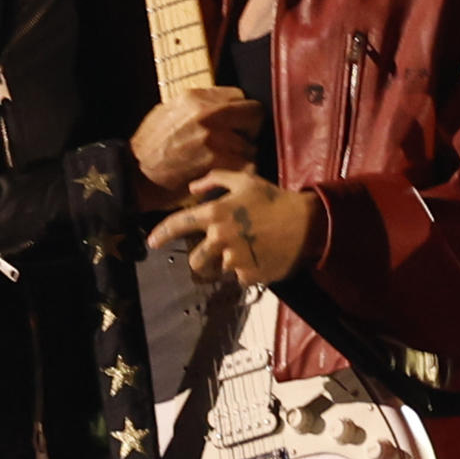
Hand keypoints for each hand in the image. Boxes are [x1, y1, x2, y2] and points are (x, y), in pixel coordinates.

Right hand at [129, 87, 263, 208]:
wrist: (134, 175)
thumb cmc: (149, 148)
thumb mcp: (167, 112)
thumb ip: (195, 105)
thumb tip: (220, 104)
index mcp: (194, 98)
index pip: (238, 96)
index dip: (239, 113)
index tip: (235, 126)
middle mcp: (206, 113)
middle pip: (254, 114)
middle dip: (249, 130)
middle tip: (239, 144)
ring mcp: (213, 137)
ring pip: (250, 145)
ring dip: (242, 156)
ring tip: (225, 164)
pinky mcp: (216, 161)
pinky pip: (246, 164)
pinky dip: (239, 173)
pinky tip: (225, 176)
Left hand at [145, 170, 323, 286]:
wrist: (307, 224)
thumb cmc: (274, 199)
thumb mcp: (245, 181)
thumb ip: (215, 180)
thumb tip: (192, 189)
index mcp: (216, 213)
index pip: (180, 224)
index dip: (162, 234)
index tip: (152, 243)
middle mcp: (220, 237)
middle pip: (195, 260)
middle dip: (202, 259)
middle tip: (217, 252)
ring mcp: (234, 258)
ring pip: (218, 269)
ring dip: (226, 263)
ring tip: (245, 251)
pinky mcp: (249, 275)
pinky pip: (238, 277)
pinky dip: (245, 270)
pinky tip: (259, 257)